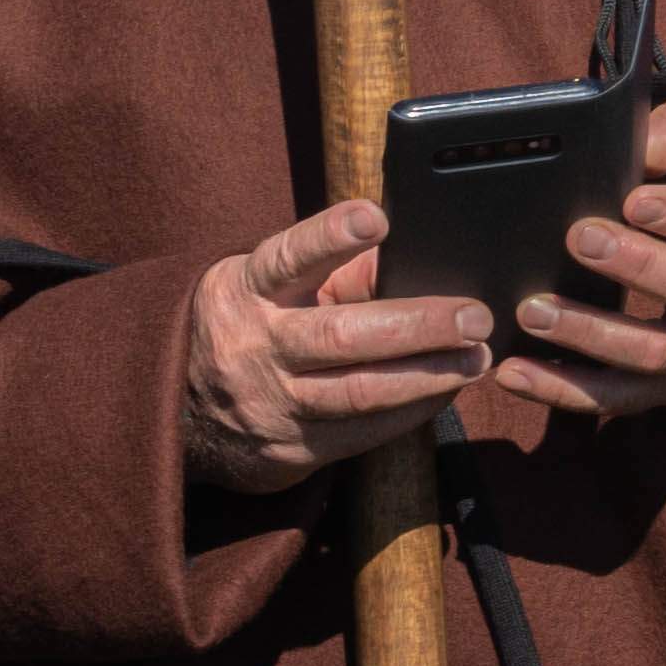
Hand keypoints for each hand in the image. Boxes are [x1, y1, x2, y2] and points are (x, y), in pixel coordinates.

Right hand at [180, 199, 493, 491]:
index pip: (288, 257)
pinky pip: (366, 431)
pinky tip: (447, 390)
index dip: (330, 236)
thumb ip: (340, 272)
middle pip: (342, 334)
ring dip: (429, 375)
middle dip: (418, 325)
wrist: (189, 414)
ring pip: (360, 391)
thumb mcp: (277, 289)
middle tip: (474, 317)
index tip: (377, 218)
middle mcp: (254, 346)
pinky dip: (414, 409)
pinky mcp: (292, 448)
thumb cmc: (258, 327)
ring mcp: (271, 402)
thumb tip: (417, 255)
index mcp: (247, 290)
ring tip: (476, 359)